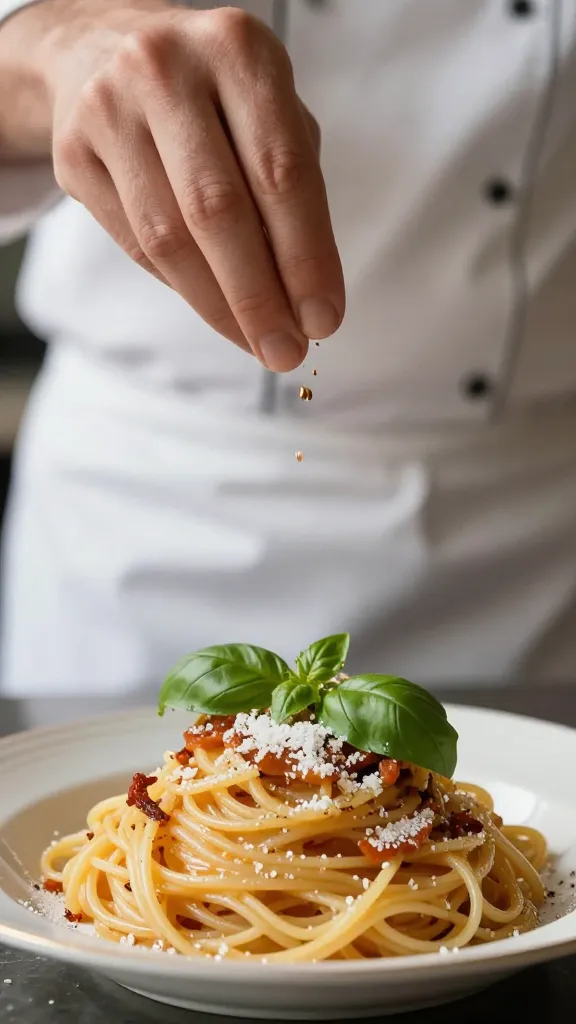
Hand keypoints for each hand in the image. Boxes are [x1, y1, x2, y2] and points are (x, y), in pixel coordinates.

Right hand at [45, 3, 343, 370]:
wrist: (104, 52)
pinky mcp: (72, 151)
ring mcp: (109, 107)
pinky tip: (215, 309)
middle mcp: (165, 67)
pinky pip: (135, 244)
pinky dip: (182, 288)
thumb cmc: (214, 97)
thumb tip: (306, 299)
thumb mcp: (268, 111)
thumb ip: (293, 189)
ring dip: (219, 307)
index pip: (281, 172)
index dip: (306, 257)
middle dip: (259, 297)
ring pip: (168, 237)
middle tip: (288, 352)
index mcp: (236, 48)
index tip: (324, 319)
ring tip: (257, 344)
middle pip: (217, 210)